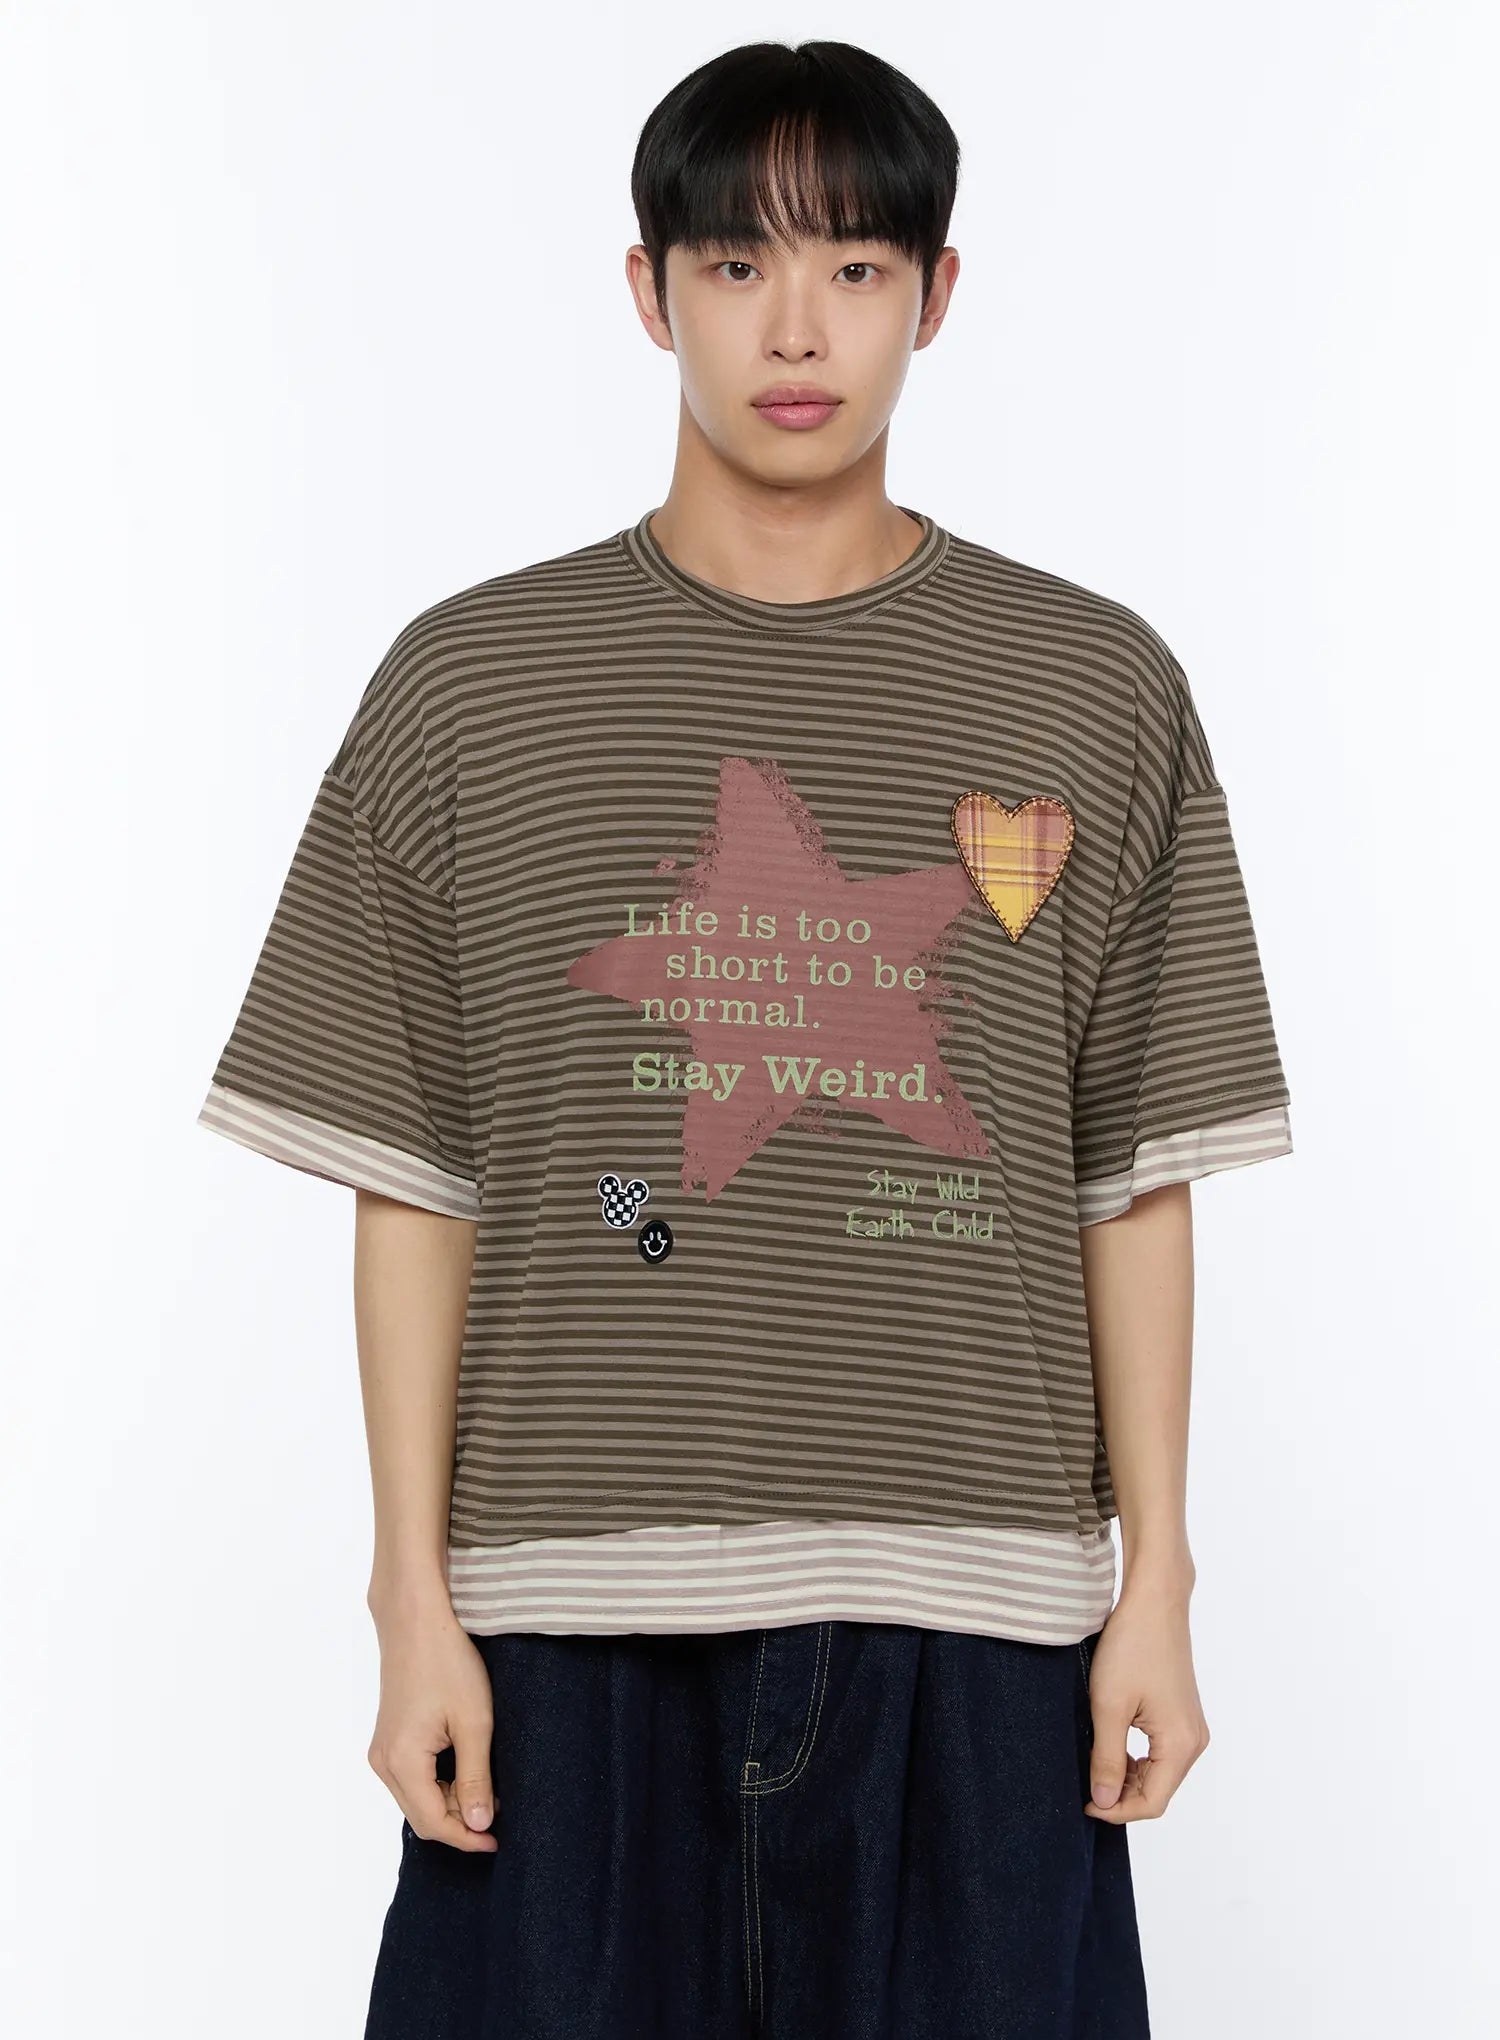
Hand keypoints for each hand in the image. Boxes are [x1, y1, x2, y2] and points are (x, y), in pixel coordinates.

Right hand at [367, 1595, 498, 1851]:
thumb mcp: (474, 1722)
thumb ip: (476, 1778)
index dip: (467, 1837)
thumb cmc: (448, 1663)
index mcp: (401, 1762)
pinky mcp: (388, 1737)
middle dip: (460, 1820)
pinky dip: (439, 1782)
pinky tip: (466, 1768)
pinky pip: (412, 1777)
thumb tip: (478, 1825)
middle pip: (423, 1815)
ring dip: (451, 1801)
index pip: (434, 1823)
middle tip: (499, 1809)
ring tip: (487, 1785)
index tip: (499, 1839)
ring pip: (417, 1797)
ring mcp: (381, 1749)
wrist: (417, 1619)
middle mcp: (382, 1762)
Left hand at [1083, 1587, 1209, 1822]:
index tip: (1084, 1802)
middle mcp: (1194, 1741)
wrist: (1154, 1602)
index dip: (1116, 1810)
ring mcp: (1190, 1726)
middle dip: (1120, 1793)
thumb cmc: (1132, 1647)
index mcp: (1181, 1744)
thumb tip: (1103, 1802)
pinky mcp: (1181, 1714)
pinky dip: (1135, 1757)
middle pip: (1157, 1790)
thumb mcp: (1109, 1706)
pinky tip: (1109, 1742)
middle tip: (1083, 1780)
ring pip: (1158, 1772)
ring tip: (1093, 1758)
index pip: (1152, 1803)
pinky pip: (1159, 1751)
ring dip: (1126, 1774)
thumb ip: (1106, 1759)